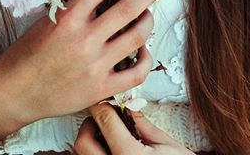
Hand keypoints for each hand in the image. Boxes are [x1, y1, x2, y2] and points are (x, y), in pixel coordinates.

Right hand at [0, 0, 162, 123]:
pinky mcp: (101, 89)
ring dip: (148, 20)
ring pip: (136, 37)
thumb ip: (76, 6)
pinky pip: (136, 73)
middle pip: (128, 9)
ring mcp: (95, 65)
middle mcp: (84, 39)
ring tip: (148, 14)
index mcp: (69, 17)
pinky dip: (146, 59)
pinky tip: (144, 50)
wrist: (15, 91)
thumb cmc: (29, 52)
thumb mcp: (48, 18)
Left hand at [74, 102, 196, 154]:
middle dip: (90, 124)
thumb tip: (129, 107)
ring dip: (91, 142)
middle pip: (82, 141)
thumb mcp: (167, 145)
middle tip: (105, 118)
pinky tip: (111, 150)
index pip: (104, 119)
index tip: (104, 99)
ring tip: (109, 137)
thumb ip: (144, 125)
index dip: (103, 104)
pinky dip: (96, 154)